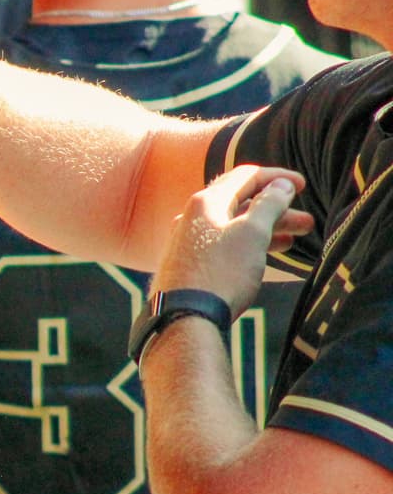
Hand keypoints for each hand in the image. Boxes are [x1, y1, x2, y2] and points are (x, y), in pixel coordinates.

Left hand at [153, 164, 313, 315]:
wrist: (185, 317)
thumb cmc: (221, 272)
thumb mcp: (252, 233)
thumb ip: (268, 205)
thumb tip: (280, 184)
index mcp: (206, 202)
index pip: (246, 176)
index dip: (277, 177)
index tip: (303, 186)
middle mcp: (193, 217)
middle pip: (242, 202)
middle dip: (278, 208)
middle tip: (307, 220)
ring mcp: (190, 240)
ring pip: (236, 226)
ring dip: (269, 228)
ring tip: (299, 236)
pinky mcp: (192, 262)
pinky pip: (227, 244)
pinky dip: (251, 243)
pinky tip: (272, 252)